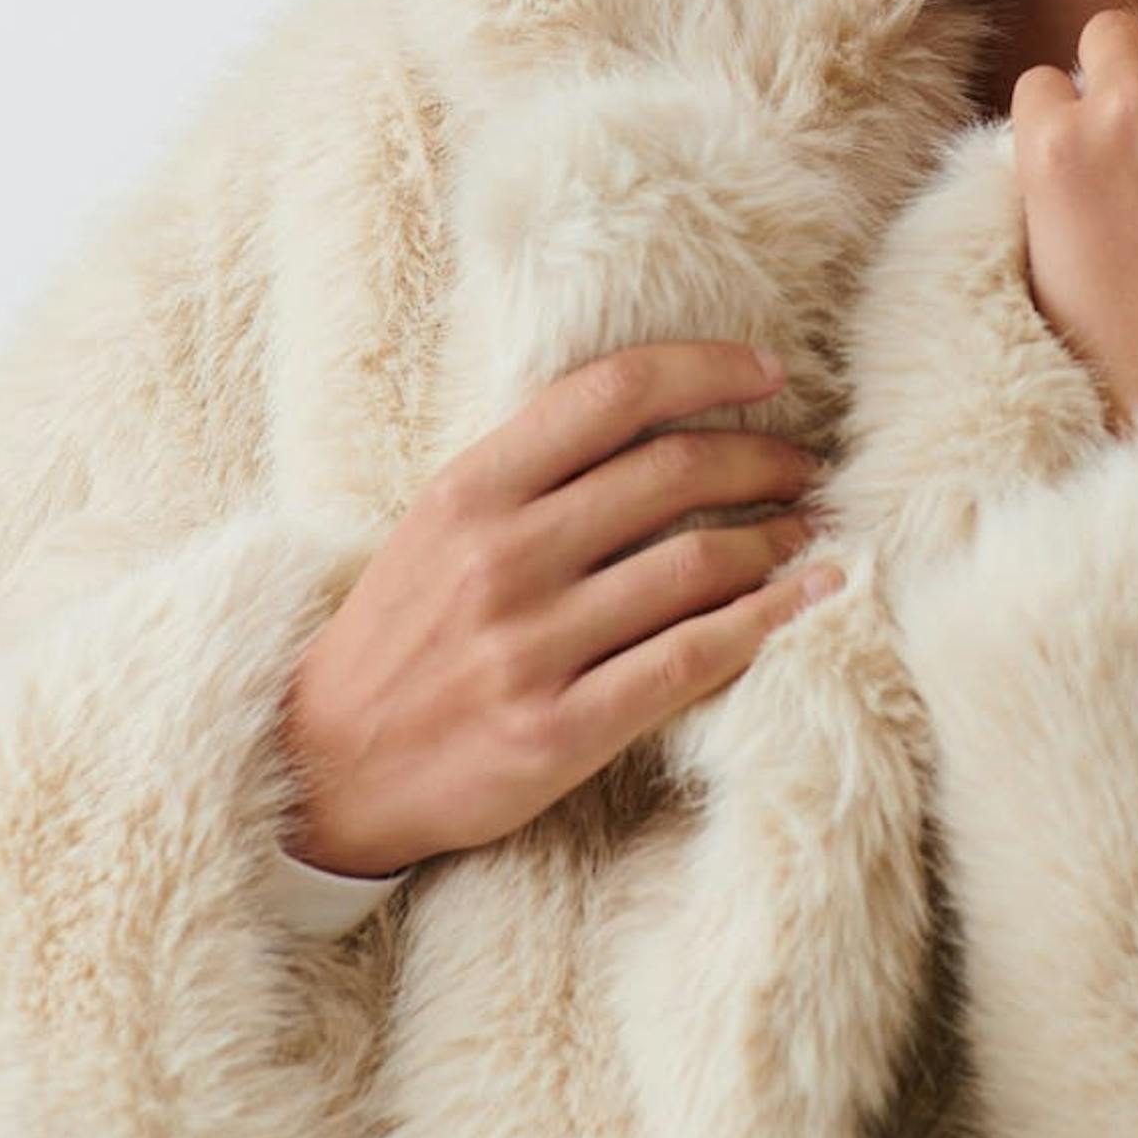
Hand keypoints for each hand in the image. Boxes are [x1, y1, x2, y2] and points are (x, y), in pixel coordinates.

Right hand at [278, 342, 841, 874]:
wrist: (325, 768)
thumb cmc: (402, 636)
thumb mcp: (441, 526)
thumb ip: (533, 471)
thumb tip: (660, 419)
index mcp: (470, 490)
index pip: (610, 393)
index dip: (706, 369)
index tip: (768, 374)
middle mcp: (501, 557)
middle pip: (672, 472)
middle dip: (762, 458)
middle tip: (803, 467)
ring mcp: (529, 647)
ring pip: (695, 566)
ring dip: (776, 540)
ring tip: (810, 533)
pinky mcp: (558, 731)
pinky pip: (689, 661)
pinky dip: (767, 623)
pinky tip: (812, 600)